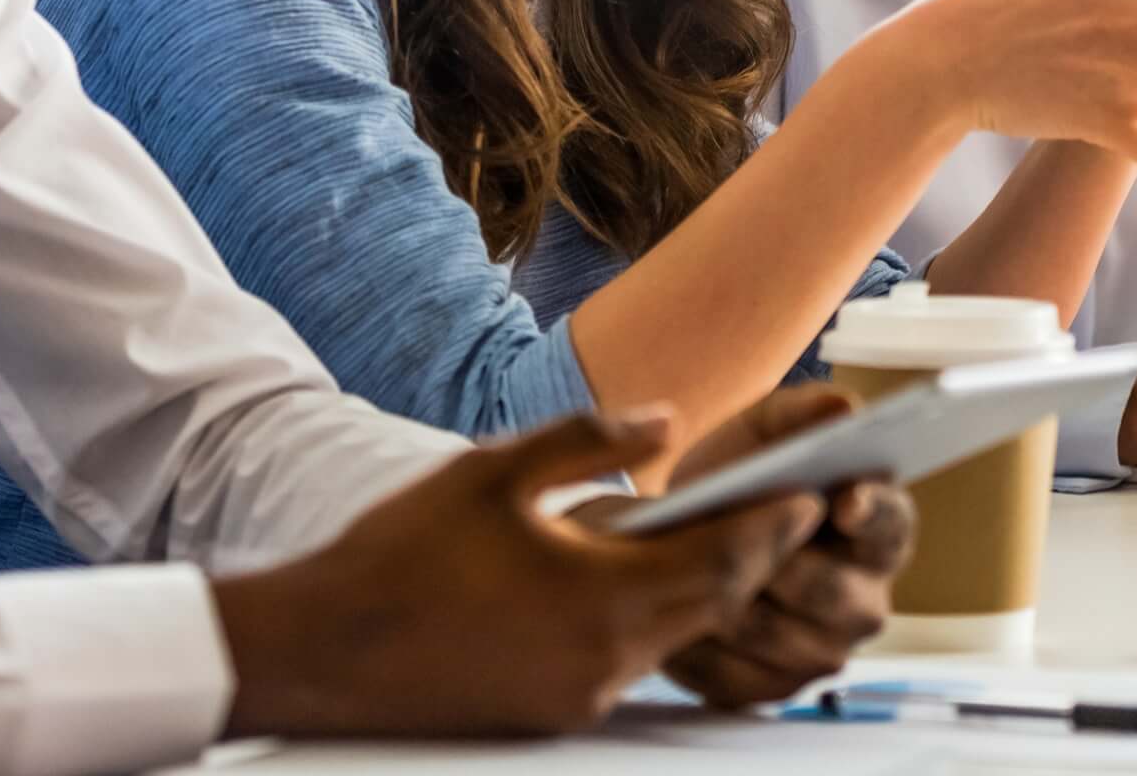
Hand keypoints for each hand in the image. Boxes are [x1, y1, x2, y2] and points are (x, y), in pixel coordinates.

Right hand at [212, 408, 822, 738]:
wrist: (324, 651)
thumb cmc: (401, 552)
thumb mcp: (494, 470)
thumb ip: (588, 439)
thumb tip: (664, 420)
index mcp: (598, 595)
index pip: (721, 560)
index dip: (773, 524)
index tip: (812, 490)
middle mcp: (604, 659)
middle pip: (714, 606)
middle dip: (757, 556)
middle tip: (795, 513)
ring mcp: (580, 696)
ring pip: (675, 638)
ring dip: (707, 591)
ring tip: (730, 540)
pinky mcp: (555, 715)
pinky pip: (632, 663)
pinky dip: (655, 621)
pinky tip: (646, 585)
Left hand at [654, 386, 914, 705]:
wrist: (684, 533)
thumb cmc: (738, 476)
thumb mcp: (762, 432)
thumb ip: (802, 413)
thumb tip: (844, 409)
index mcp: (879, 530)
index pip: (891, 524)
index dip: (870, 513)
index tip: (841, 499)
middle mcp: (864, 600)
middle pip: (835, 595)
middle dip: (782, 564)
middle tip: (733, 537)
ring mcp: (821, 652)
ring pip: (779, 638)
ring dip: (732, 603)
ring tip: (688, 570)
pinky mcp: (771, 689)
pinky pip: (737, 678)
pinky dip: (701, 647)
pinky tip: (673, 614)